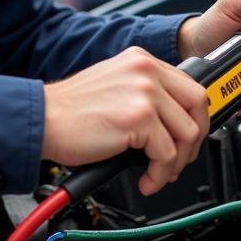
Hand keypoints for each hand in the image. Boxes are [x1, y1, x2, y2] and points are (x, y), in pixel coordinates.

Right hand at [42, 47, 209, 195]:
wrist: (43, 120)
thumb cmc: (70, 111)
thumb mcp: (114, 85)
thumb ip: (144, 93)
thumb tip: (171, 121)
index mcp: (141, 60)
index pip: (189, 86)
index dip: (194, 117)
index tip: (187, 137)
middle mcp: (146, 70)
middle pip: (197, 105)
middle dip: (194, 140)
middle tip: (180, 159)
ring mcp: (144, 92)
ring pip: (186, 133)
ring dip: (176, 162)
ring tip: (158, 173)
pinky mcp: (138, 118)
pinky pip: (166, 155)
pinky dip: (159, 175)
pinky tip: (146, 180)